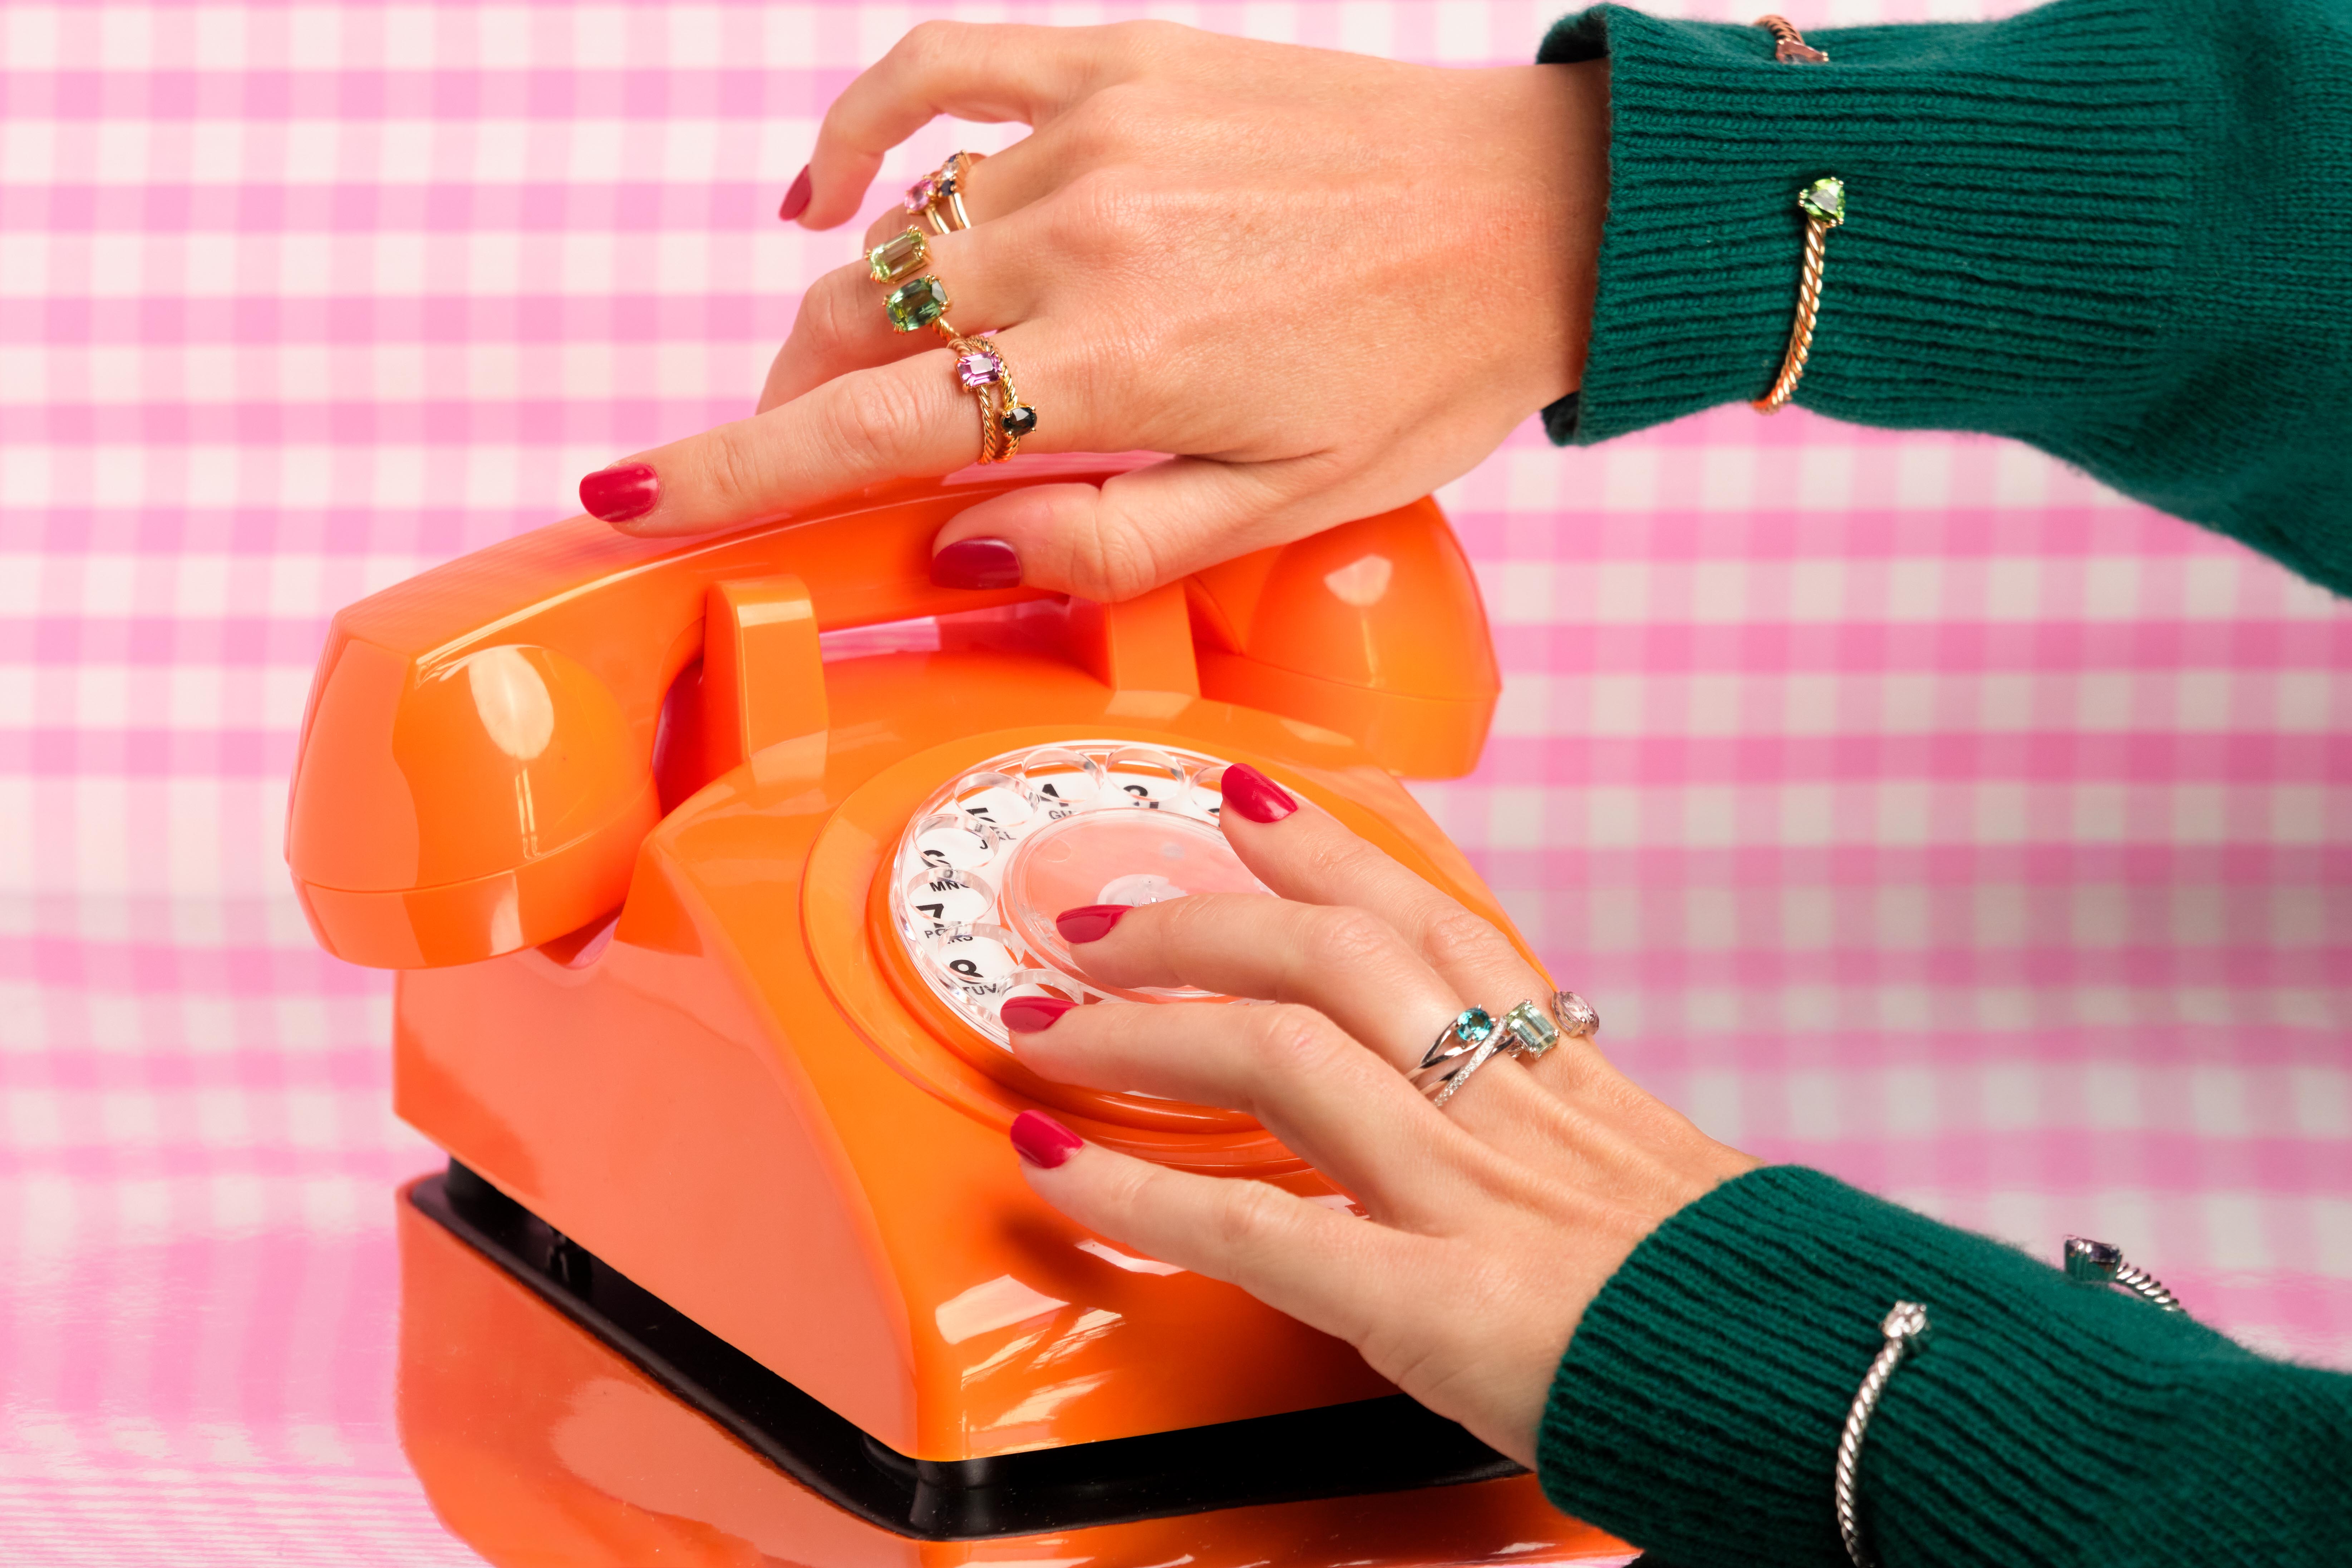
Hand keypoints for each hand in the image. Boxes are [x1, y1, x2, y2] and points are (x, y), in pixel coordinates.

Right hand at [580, 22, 1608, 601]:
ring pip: (895, 231)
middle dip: (795, 406)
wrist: (1537, 215)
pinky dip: (864, 126)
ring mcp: (1092, 137)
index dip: (732, 471)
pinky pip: (942, 71)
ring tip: (857, 364)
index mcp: (1116, 370)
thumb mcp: (1281, 510)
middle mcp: (1079, 243)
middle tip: (802, 457)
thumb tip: (956, 547)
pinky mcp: (1119, 63)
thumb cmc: (1424, 372)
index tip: (633, 496)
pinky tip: (829, 188)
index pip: (869, 430)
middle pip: (858, 329)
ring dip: (845, 308)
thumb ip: (1106, 540)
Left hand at [1000, 767, 1753, 1465]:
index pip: (1434, 922)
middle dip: (1200, 922)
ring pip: (1281, 1058)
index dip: (1329, 847)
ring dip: (1139, 1028)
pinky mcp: (1435, 1302)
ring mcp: (1468, 1197)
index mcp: (1568, 1083)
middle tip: (1103, 918)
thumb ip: (1579, 1133)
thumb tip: (1529, 1107)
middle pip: (1336, 957)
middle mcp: (1509, 1112)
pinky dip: (1135, 1190)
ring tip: (1048, 1016)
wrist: (1841, 1399)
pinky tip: (1055, 1160)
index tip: (1248, 806)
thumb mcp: (1668, 1184)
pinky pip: (1255, 1225)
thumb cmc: (1746, 1312)